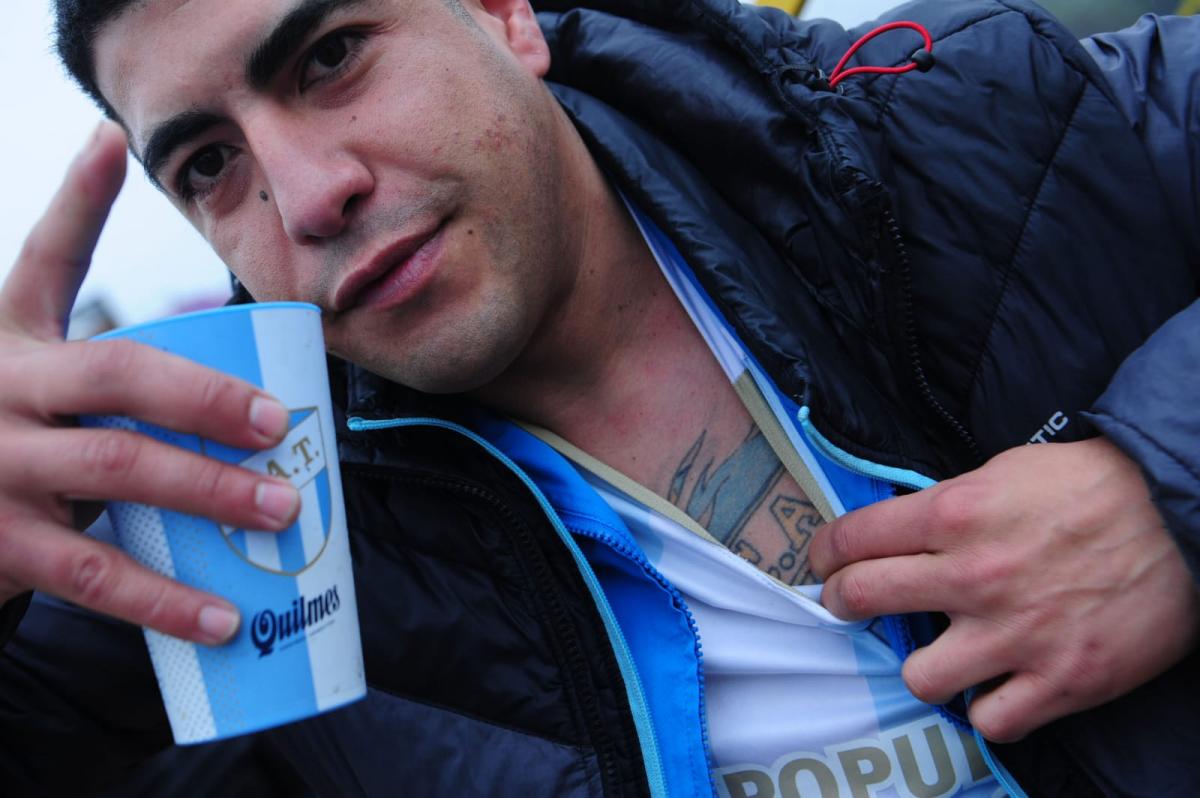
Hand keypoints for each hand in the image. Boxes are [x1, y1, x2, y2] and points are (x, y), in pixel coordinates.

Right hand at [0, 122, 299, 644]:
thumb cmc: (7, 434)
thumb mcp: (28, 367)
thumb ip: (91, 327)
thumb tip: (165, 235)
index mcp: (12, 340)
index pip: (43, 259)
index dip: (77, 200)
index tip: (111, 142)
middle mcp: (0, 390)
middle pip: (116, 374)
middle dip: (207, 396)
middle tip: (279, 425)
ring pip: (118, 472)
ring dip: (208, 492)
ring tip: (281, 515)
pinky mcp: (1, 545)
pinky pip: (97, 576)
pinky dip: (164, 602)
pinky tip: (223, 618)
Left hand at [809, 437, 1199, 741]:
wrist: (1182, 515)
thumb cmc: (1093, 486)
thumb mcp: (1004, 473)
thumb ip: (946, 506)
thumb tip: (898, 532)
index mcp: (956, 512)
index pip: (853, 538)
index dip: (825, 553)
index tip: (823, 563)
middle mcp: (974, 575)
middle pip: (862, 598)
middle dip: (843, 601)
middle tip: (850, 602)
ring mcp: (1016, 634)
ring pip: (919, 675)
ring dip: (925, 664)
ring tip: (945, 652)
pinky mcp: (1061, 680)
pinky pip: (991, 719)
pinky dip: (990, 706)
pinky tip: (999, 685)